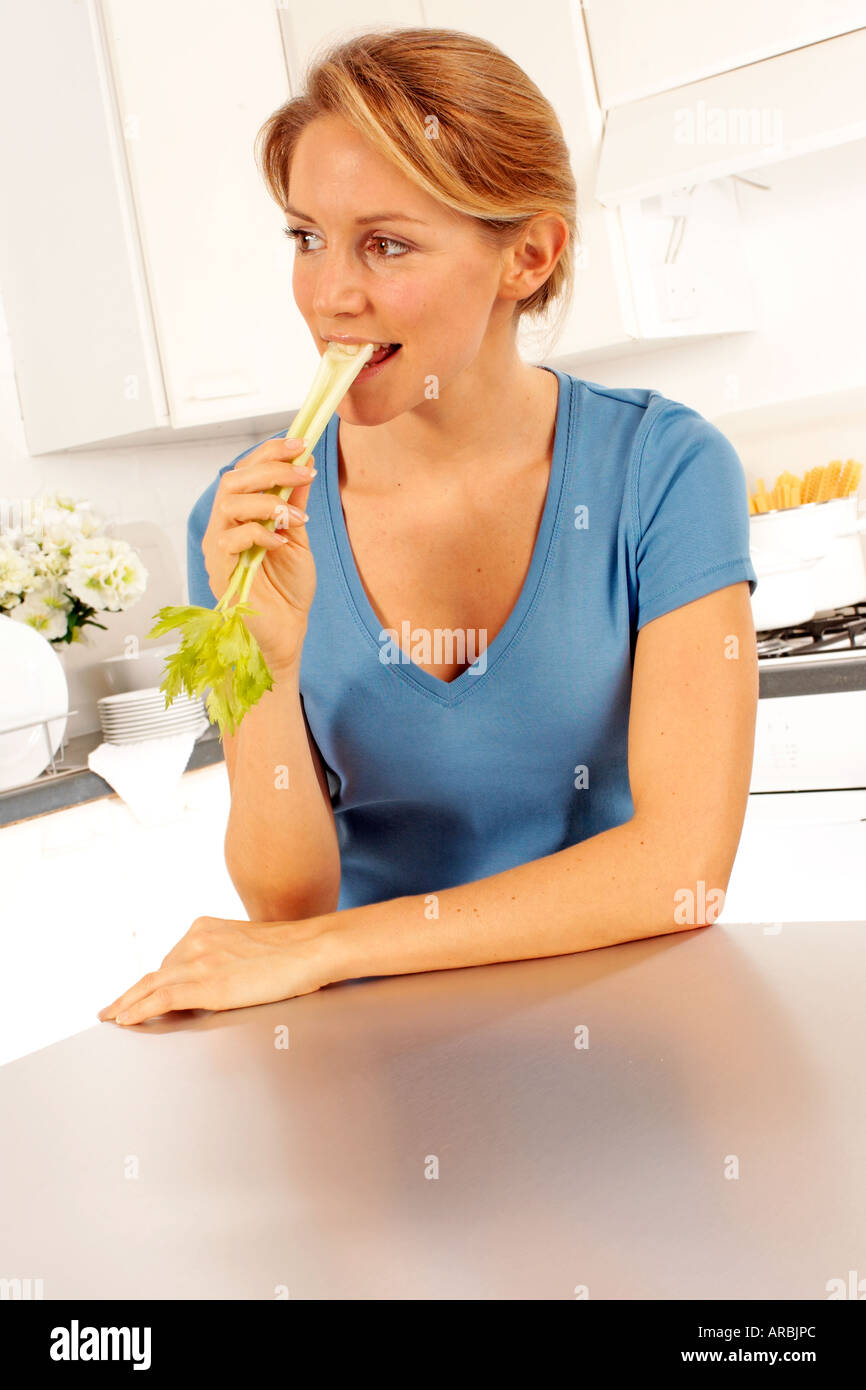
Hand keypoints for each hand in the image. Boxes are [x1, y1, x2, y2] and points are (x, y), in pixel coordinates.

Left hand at [97, 915, 333, 1025]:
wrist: (311, 949)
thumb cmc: (293, 952)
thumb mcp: (249, 946)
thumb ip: (227, 956)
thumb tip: (220, 976)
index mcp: (206, 928)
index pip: (171, 959)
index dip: (151, 979)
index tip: (136, 991)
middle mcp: (196, 940)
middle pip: (155, 971)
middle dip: (131, 992)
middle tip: (111, 1009)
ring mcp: (199, 960)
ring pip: (150, 985)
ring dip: (127, 1004)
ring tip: (113, 1018)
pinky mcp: (206, 983)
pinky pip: (161, 998)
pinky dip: (139, 1010)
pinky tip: (126, 1020)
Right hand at [203, 436, 318, 672]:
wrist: (286, 632)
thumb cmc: (289, 589)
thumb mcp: (299, 536)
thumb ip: (295, 502)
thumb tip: (303, 463)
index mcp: (240, 515)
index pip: (245, 471)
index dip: (269, 452)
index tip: (300, 443)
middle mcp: (223, 526)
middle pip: (232, 480)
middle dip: (269, 468)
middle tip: (303, 469)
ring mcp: (218, 548)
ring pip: (229, 504)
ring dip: (267, 501)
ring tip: (296, 515)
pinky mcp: (220, 571)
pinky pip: (232, 539)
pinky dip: (260, 533)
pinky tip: (282, 541)